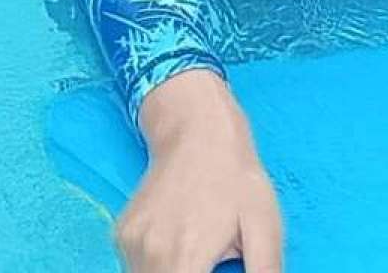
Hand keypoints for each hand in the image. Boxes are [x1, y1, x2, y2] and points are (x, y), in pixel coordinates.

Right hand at [119, 70, 283, 272]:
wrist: (197, 129)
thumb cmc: (236, 177)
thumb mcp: (265, 228)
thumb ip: (264, 271)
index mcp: (185, 255)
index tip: (218, 270)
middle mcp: (148, 252)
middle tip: (211, 259)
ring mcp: (129, 242)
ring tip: (200, 251)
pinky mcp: (122, 233)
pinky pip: (137, 265)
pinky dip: (160, 266)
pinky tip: (182, 243)